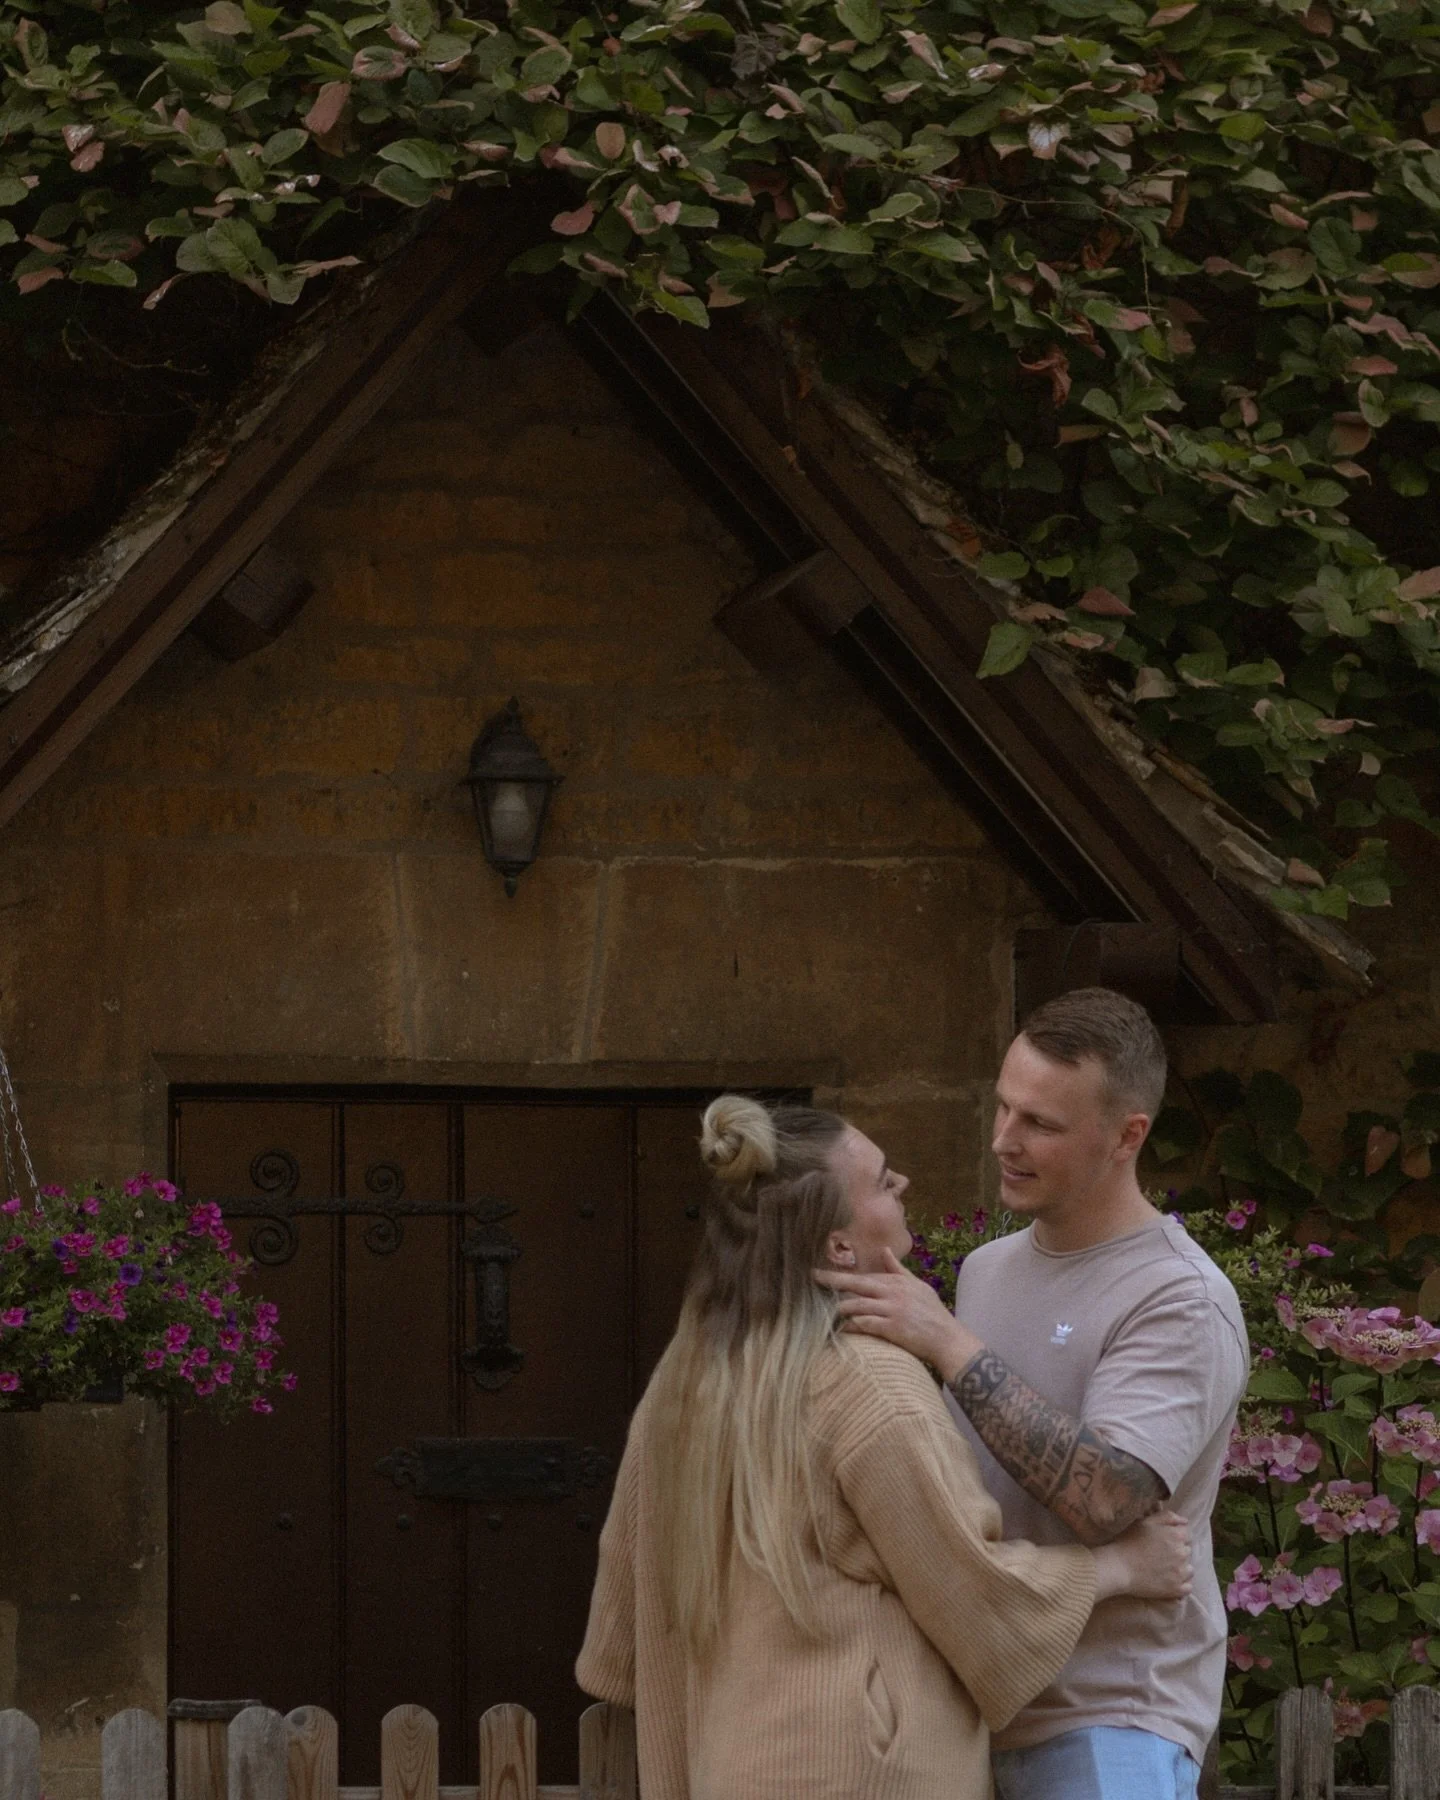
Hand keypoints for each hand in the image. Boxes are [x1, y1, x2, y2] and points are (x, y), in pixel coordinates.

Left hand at [813, 1247, 981, 1380]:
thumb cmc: (933, 1313)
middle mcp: (893, 1292)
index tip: (823, 1273)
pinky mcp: (892, 1328)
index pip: (865, 1276)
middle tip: (813, 1277)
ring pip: (857, 1305)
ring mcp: (892, 1309)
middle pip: (856, 1283)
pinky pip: (865, 1324)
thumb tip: (884, 1250)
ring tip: (821, 1310)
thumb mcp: (918, 1286)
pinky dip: (851, 1326)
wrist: (947, 1339)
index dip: (843, 1275)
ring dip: (839, 1308)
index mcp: (897, 1281)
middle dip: (832, 1280)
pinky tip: (840, 1328)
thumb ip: (898, 1270)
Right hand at [1095, 1510, 1191, 1603]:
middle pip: (1187, 1551)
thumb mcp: (1146, 1522)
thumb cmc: (1129, 1541)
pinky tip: (1169, 1581)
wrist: (1119, 1567)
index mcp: (1176, 1535)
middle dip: (1177, 1551)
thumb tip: (1185, 1521)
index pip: (1187, 1534)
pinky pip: (1188, 1587)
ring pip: (1189, 1569)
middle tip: (1161, 1554)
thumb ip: (1167, 1517)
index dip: (1175, 1537)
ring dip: (1181, 1568)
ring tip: (1164, 1568)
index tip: (1163, 1541)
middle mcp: (1182, 1553)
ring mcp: (1180, 1573)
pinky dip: (1181, 1584)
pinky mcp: (1176, 1589)